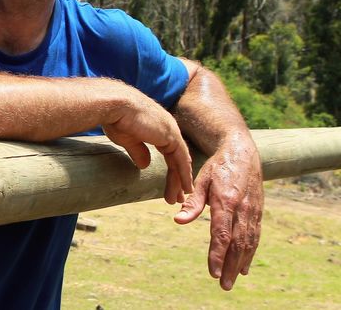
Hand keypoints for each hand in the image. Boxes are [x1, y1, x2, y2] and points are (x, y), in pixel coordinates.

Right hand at [102, 89, 194, 204]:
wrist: (115, 105)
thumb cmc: (116, 118)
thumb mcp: (127, 139)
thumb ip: (138, 151)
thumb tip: (144, 165)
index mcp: (157, 127)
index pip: (169, 151)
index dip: (171, 168)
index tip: (171, 182)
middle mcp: (168, 128)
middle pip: (177, 157)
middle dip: (178, 177)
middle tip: (179, 194)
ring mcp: (171, 131)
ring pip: (180, 161)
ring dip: (181, 180)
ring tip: (180, 198)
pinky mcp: (171, 136)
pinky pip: (182, 160)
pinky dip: (184, 174)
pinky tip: (185, 187)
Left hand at [174, 136, 262, 289]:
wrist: (242, 152)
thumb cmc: (218, 166)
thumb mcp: (201, 179)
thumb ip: (192, 202)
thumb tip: (179, 220)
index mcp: (226, 200)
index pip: (221, 234)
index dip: (217, 255)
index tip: (212, 272)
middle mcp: (242, 208)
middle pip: (237, 243)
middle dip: (230, 266)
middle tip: (223, 285)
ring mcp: (253, 211)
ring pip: (248, 242)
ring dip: (241, 263)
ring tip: (232, 280)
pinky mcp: (258, 212)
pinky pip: (255, 236)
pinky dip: (250, 253)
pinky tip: (245, 266)